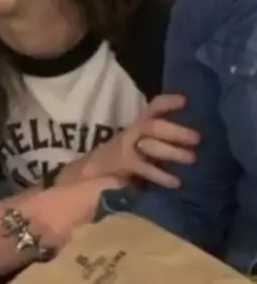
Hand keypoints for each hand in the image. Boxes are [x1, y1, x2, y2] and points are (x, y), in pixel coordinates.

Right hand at [57, 94, 198, 189]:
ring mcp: (126, 150)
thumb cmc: (121, 160)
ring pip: (150, 145)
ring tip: (192, 158)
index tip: (185, 101)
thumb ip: (159, 141)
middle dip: (176, 131)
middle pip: (154, 126)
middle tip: (197, 138)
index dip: (168, 102)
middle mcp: (132, 134)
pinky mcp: (123, 167)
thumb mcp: (139, 145)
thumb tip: (192, 144)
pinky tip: (175, 182)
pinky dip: (161, 175)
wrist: (86, 176)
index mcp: (138, 126)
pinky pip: (144, 168)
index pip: (153, 108)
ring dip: (172, 151)